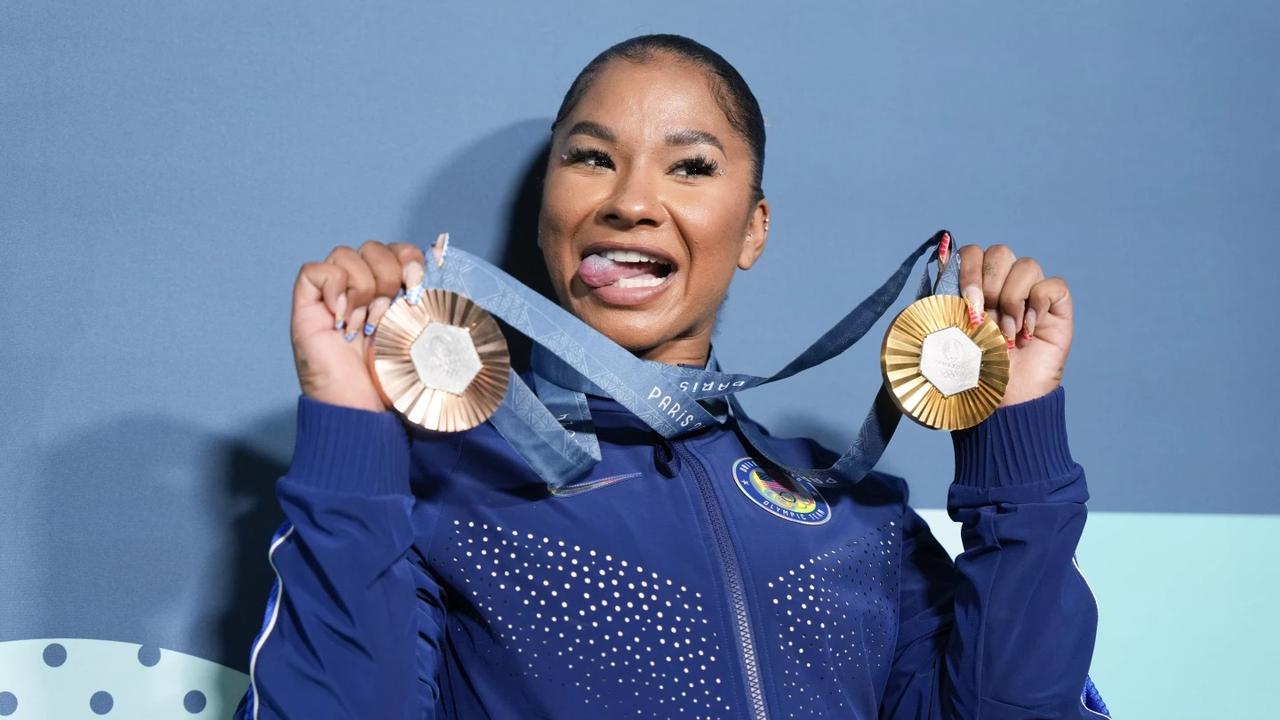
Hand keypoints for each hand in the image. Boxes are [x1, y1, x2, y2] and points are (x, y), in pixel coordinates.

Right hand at [292, 240, 432, 411]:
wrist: (363, 408)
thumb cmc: (392, 379)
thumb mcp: (419, 334)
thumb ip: (427, 300)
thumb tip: (442, 261)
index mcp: (389, 292)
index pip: (397, 249)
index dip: (409, 257)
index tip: (417, 283)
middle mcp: (359, 288)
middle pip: (372, 247)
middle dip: (388, 273)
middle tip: (388, 312)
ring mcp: (331, 296)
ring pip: (345, 254)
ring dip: (363, 286)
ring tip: (365, 323)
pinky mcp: (307, 305)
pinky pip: (315, 271)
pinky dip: (334, 287)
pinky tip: (343, 319)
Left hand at [955, 243, 1072, 407]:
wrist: (1001, 402)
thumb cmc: (971, 372)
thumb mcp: (945, 335)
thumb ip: (939, 300)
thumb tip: (940, 258)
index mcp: (974, 286)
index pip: (972, 252)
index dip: (969, 271)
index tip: (967, 304)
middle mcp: (1003, 285)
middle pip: (1000, 252)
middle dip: (988, 286)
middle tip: (985, 322)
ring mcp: (1032, 294)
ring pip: (1027, 265)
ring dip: (1012, 302)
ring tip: (1007, 335)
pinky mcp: (1057, 308)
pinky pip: (1053, 285)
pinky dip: (1038, 305)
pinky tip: (1028, 332)